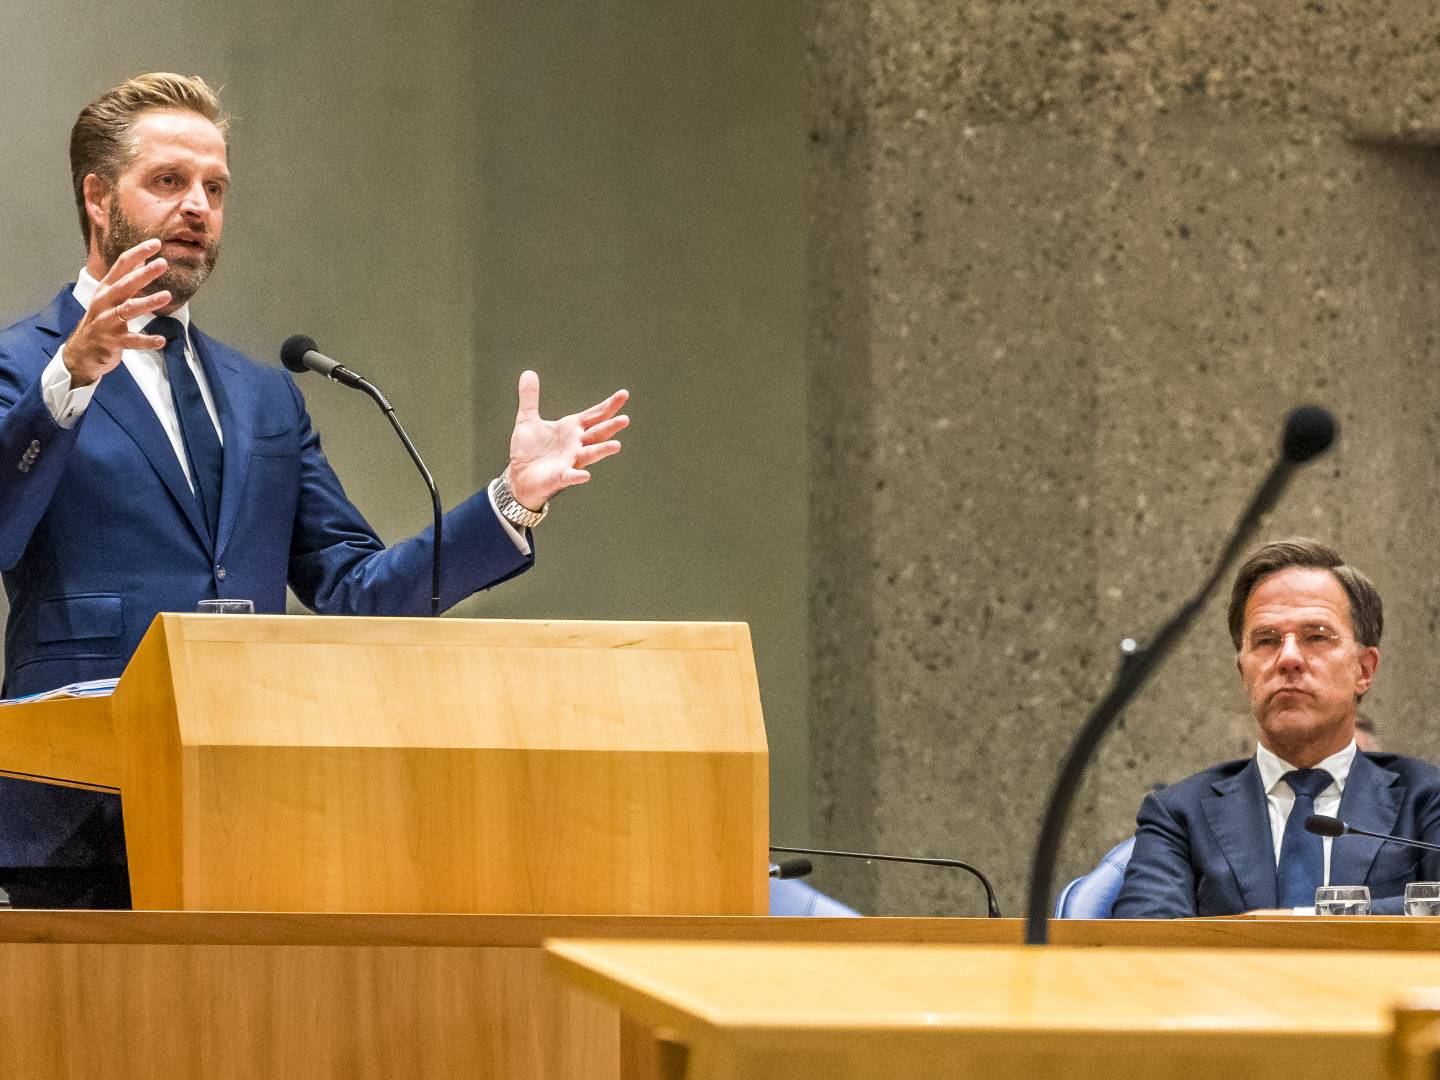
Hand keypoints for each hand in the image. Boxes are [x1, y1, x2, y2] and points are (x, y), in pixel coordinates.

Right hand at [63, 239, 172, 386]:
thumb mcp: (108, 296)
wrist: (81, 351)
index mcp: (105, 288)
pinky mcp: (113, 342)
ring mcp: (107, 322)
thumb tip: (142, 259)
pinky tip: (162, 340)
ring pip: (128, 309)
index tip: (156, 243)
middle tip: (163, 263)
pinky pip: (132, 340)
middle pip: (125, 284)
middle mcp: (105, 302)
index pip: (121, 265)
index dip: (138, 253)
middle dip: (144, 274)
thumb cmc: (100, 319)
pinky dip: (146, 340)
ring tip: (167, 296)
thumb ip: (124, 278)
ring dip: (148, 302)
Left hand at [506, 370, 627, 509]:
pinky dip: (578, 476)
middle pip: (597, 433)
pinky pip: (570, 476)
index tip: (624, 395)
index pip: (594, 415)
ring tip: (616, 445)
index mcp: (571, 429)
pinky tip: (586, 475)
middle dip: (610, 426)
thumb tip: (528, 373)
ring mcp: (570, 461)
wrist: (519, 476)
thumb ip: (529, 398)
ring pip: (590, 454)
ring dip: (602, 450)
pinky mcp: (560, 477)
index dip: (609, 405)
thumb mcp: (527, 420)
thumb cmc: (529, 450)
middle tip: (625, 419)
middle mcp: (576, 444)